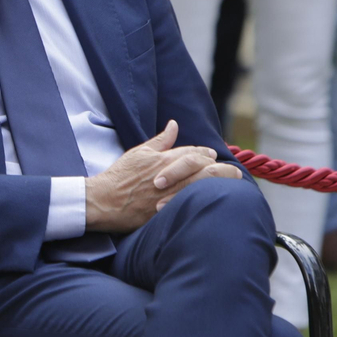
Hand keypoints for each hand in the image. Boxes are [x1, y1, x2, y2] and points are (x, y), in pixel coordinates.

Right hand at [83, 120, 243, 232]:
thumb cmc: (119, 176)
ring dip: (219, 184)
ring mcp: (171, 195)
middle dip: (222, 169)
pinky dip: (206, 200)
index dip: (206, 154)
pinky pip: (194, 204)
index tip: (212, 156)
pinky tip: (213, 200)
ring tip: (229, 184)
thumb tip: (174, 125)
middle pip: (206, 169)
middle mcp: (172, 176)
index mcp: (164, 159)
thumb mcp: (139, 153)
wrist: (104, 201)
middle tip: (232, 171)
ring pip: (204, 187)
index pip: (194, 153)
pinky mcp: (169, 211)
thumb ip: (160, 140)